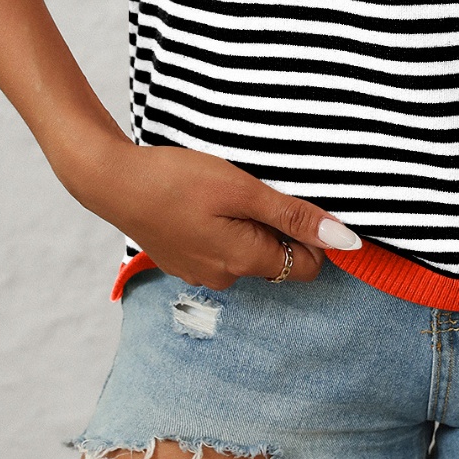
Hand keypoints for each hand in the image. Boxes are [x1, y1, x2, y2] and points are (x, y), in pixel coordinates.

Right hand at [67, 135, 361, 286]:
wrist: (112, 182)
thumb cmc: (177, 180)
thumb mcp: (242, 189)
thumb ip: (294, 215)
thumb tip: (346, 241)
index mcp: (244, 262)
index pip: (307, 266)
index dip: (311, 233)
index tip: (292, 199)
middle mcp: (225, 278)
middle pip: (278, 259)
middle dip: (277, 226)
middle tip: (255, 189)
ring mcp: (200, 272)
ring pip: (248, 252)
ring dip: (248, 224)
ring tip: (225, 192)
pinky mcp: (183, 260)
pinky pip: (221, 248)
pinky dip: (223, 226)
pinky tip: (204, 201)